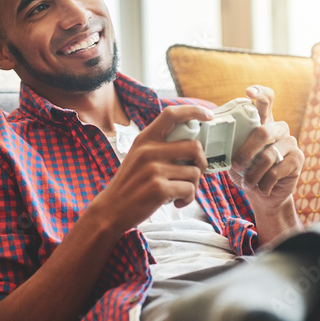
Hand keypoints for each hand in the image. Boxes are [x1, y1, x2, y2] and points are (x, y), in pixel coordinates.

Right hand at [91, 105, 213, 232]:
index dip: (194, 111)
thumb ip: (160, 147)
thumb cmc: (130, 184)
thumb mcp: (138, 156)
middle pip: (194, 146)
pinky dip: (188, 198)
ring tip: (180, 192)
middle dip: (202, 162)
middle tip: (195, 172)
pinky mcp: (159, 188)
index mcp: (145, 139)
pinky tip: (177, 202)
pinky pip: (189, 190)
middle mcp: (149, 150)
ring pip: (195, 172)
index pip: (171, 114)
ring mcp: (153, 169)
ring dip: (193, 185)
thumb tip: (194, 145)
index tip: (208, 115)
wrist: (111, 209)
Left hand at [229, 85, 303, 204]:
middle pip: (263, 132)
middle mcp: (279, 128)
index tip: (248, 91)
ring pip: (268, 156)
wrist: (263, 194)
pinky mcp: (298, 158)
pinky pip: (276, 171)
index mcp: (262, 122)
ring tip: (247, 184)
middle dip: (246, 152)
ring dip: (253, 174)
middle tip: (236, 166)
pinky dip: (264, 183)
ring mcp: (290, 142)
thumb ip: (228, 142)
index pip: (266, 99)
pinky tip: (261, 188)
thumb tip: (210, 137)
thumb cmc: (246, 170)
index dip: (259, 92)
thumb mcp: (233, 155)